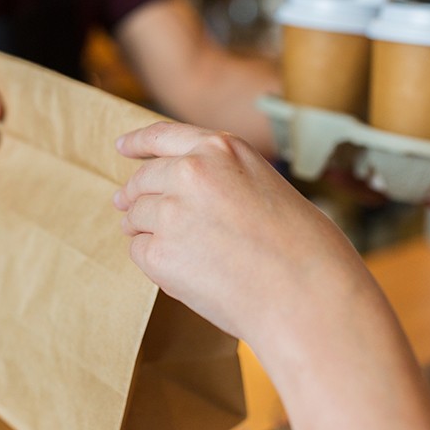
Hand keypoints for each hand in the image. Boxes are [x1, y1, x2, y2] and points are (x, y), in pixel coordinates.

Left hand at [113, 121, 362, 342]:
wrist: (307, 293)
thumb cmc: (301, 246)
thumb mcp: (263, 185)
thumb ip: (220, 178)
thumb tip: (174, 192)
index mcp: (220, 148)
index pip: (163, 136)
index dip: (137, 142)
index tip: (122, 147)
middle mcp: (191, 171)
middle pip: (142, 180)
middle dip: (134, 196)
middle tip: (127, 209)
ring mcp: (172, 211)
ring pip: (135, 216)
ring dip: (144, 230)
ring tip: (179, 253)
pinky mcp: (160, 253)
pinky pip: (139, 251)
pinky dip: (153, 262)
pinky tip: (186, 273)